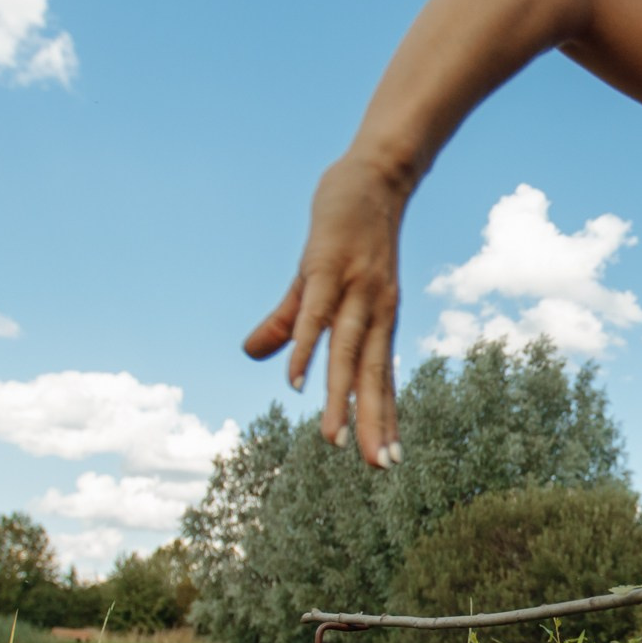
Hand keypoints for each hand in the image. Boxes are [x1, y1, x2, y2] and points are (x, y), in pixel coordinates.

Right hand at [243, 153, 406, 461]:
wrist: (374, 174)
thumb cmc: (349, 230)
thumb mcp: (314, 284)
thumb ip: (286, 323)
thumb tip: (253, 356)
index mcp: (377, 320)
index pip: (381, 378)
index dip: (384, 417)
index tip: (388, 461)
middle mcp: (375, 312)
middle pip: (372, 375)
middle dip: (374, 423)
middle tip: (380, 467)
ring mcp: (355, 290)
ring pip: (348, 352)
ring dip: (342, 397)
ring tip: (334, 440)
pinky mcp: (329, 268)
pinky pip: (316, 315)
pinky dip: (305, 347)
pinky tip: (297, 380)